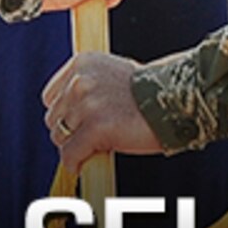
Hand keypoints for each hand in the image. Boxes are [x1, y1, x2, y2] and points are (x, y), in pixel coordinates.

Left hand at [42, 51, 161, 171]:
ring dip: (75, 146)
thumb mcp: (111, 74)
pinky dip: (75, 163)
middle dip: (70, 131)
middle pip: (53, 118)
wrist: (176, 100)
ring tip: (95, 147)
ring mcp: (87, 104)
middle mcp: (80, 81)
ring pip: (59, 138)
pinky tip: (84, 164)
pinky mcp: (96, 127)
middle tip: (91, 137)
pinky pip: (70, 154)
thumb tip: (65, 114)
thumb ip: (87, 86)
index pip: (50, 97)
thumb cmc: (148, 92)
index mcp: (81, 64)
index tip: (80, 122)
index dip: (65, 114)